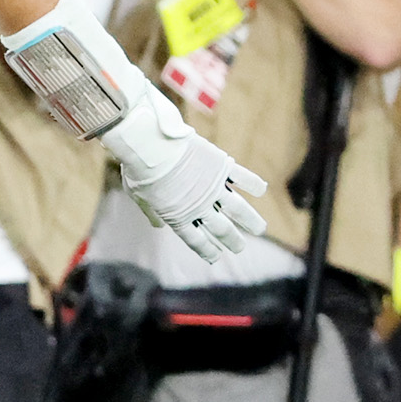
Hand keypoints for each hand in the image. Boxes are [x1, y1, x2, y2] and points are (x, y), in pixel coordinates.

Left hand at [102, 91, 269, 259]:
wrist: (150, 144)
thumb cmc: (139, 169)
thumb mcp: (139, 195)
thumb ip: (152, 212)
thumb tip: (158, 225)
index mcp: (178, 216)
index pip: (196, 240)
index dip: (208, 250)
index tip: (216, 257)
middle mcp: (199, 206)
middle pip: (221, 229)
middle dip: (232, 241)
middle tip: (240, 248)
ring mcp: (213, 187)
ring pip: (238, 210)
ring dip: (251, 221)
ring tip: (260, 230)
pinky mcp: (221, 167)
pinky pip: (242, 178)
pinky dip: (254, 184)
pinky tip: (262, 191)